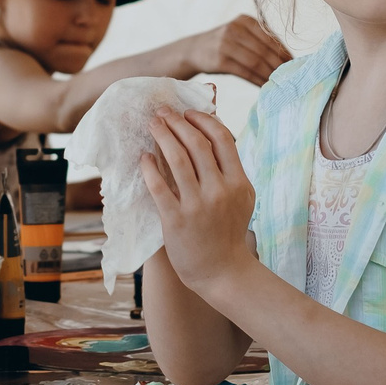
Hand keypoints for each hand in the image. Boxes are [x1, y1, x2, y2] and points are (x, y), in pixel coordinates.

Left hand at [139, 107, 257, 296]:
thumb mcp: (240, 197)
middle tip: (162, 112)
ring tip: (153, 125)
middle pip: (197, 143)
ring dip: (162, 136)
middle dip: (177, 122)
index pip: (222, 138)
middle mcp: (220, 191)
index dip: (203, 120)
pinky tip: (144, 157)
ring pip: (177, 159)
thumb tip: (211, 133)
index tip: (187, 113)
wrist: (222, 272)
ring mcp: (198, 205)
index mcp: (238, 182)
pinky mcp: (177, 220)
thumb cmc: (228, 230)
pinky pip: (159, 186)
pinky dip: (150, 167)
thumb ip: (230, 168)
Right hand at [183, 15, 291, 85]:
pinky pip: (245, 72)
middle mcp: (235, 29)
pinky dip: (257, 80)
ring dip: (269, 75)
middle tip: (288, 77)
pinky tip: (263, 86)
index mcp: (245, 21)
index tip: (294, 64)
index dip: (284, 52)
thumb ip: (260, 41)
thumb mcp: (240, 34)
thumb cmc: (224, 44)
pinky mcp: (221, 60)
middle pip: (264, 51)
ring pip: (256, 62)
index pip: (270, 38)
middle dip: (278, 66)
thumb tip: (288, 58)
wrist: (195, 50)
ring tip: (278, 83)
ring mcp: (226, 44)